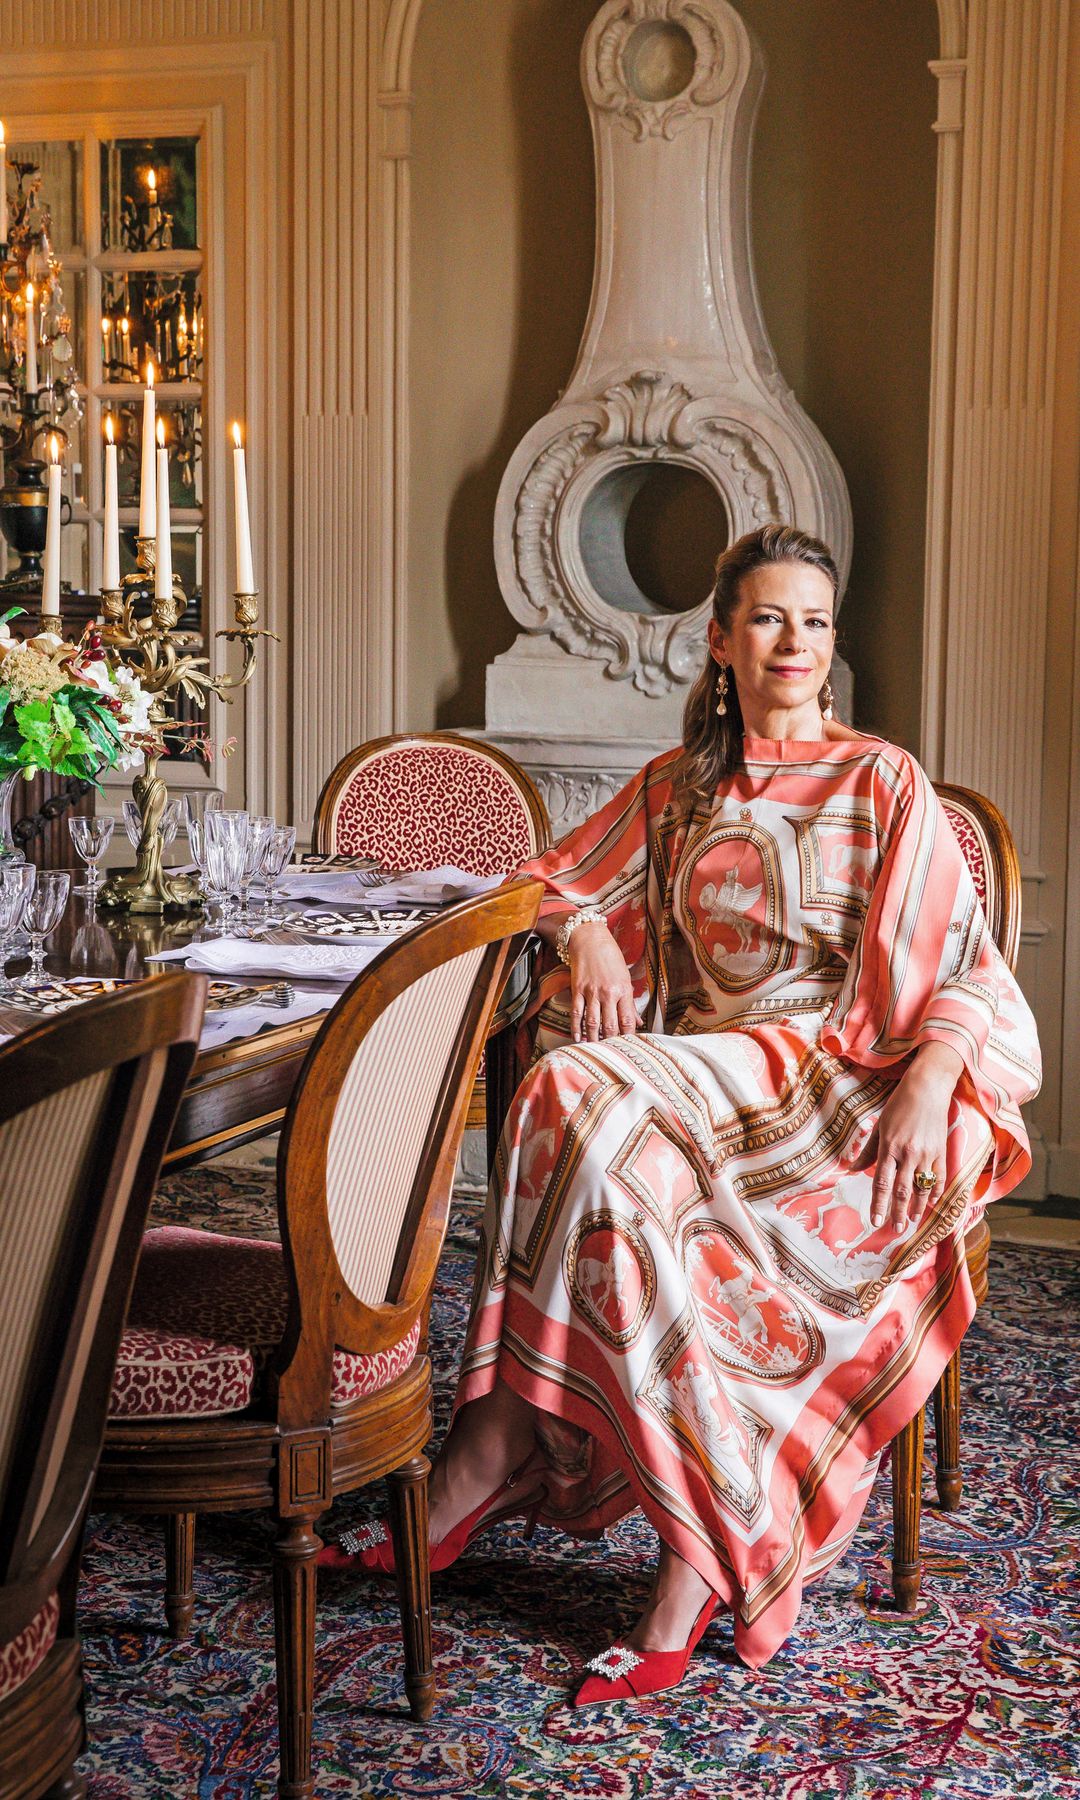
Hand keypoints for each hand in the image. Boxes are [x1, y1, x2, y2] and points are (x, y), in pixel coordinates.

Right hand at [567, 921, 636, 1042]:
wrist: (590, 939)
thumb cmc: (611, 958)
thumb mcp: (625, 978)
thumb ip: (630, 1002)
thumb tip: (638, 1021)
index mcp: (623, 990)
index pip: (627, 1020)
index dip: (628, 1036)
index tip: (628, 1046)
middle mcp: (608, 993)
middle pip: (611, 1025)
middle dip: (611, 1041)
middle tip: (611, 1052)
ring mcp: (591, 992)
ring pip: (593, 1022)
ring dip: (594, 1038)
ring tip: (595, 1048)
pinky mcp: (577, 990)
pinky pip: (577, 1013)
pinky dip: (577, 1028)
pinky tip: (578, 1038)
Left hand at [862, 1044, 964, 1232]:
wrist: (928, 1088)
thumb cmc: (899, 1105)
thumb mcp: (880, 1125)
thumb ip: (868, 1151)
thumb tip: (853, 1169)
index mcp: (889, 1147)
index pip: (882, 1183)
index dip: (879, 1204)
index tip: (876, 1221)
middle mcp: (909, 1154)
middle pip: (902, 1191)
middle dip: (898, 1212)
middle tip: (895, 1230)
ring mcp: (927, 1155)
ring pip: (922, 1189)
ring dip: (917, 1208)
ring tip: (912, 1222)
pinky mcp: (942, 1152)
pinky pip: (940, 1179)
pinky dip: (936, 1193)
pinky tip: (931, 1204)